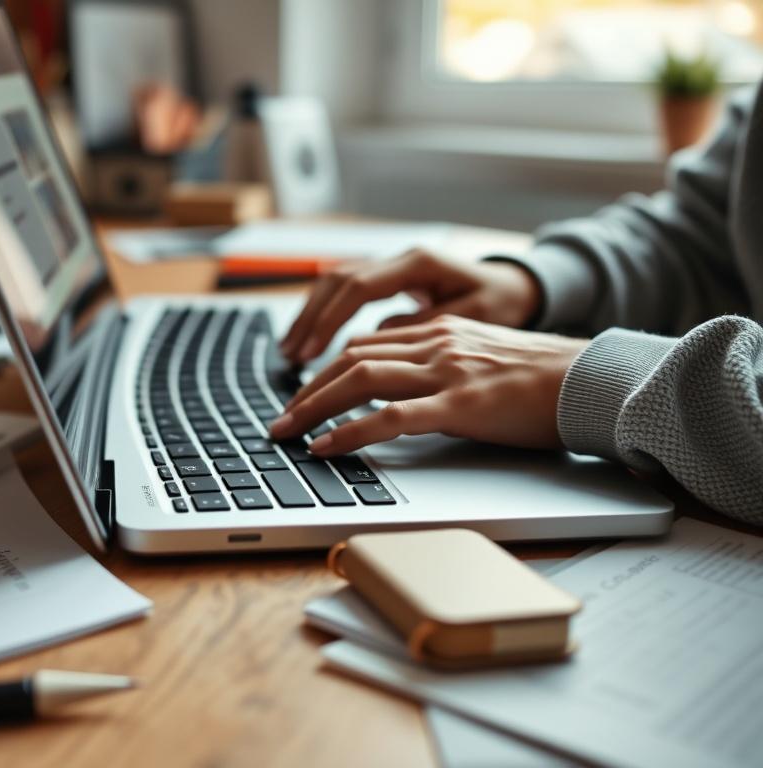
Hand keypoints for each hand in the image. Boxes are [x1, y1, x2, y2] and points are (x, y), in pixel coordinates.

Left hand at [270, 315, 588, 454]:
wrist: (592, 380)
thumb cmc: (543, 378)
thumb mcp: (482, 359)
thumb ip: (443, 365)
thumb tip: (408, 389)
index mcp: (439, 332)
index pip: (364, 345)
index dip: (325, 371)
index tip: (303, 395)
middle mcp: (435, 344)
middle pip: (350, 360)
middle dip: (306, 391)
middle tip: (280, 420)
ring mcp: (446, 372)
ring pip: (360, 381)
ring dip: (314, 408)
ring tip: (287, 433)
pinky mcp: (460, 405)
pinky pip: (390, 417)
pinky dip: (350, 432)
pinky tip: (326, 447)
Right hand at [279, 249, 541, 363]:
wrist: (518, 285)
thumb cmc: (502, 303)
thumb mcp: (473, 318)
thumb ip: (425, 328)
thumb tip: (377, 342)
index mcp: (419, 263)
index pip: (358, 288)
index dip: (329, 321)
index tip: (311, 353)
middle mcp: (399, 258)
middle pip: (337, 280)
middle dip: (309, 319)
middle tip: (291, 356)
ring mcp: (392, 266)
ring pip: (335, 283)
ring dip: (310, 317)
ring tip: (291, 352)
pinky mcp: (389, 280)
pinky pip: (345, 292)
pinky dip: (323, 315)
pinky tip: (310, 341)